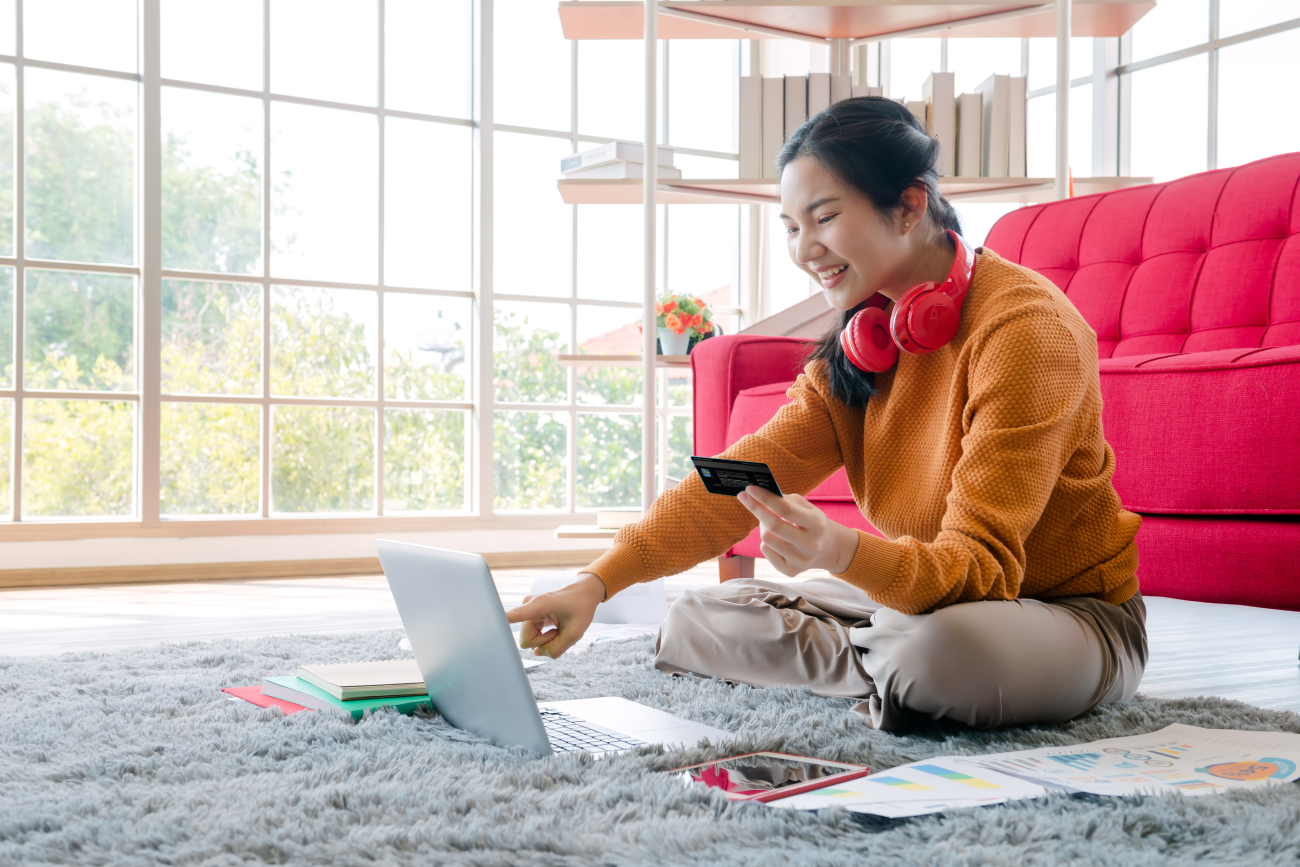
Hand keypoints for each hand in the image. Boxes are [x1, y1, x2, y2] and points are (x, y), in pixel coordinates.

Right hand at [504, 572, 605, 658]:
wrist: (583, 595)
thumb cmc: (580, 609)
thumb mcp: (575, 634)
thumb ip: (556, 649)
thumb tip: (536, 654)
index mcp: (540, 605)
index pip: (517, 614)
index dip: (503, 620)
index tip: (489, 621)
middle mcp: (528, 606)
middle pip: (527, 641)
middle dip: (545, 642)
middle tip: (560, 631)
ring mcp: (526, 611)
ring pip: (530, 641)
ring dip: (546, 640)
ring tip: (558, 627)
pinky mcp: (527, 616)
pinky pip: (532, 637)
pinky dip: (545, 637)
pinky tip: (553, 627)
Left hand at [737, 485, 859, 576]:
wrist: (825, 548)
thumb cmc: (810, 521)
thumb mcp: (806, 507)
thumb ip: (786, 500)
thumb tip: (759, 496)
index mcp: (817, 524)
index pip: (785, 509)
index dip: (765, 498)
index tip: (750, 488)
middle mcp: (811, 544)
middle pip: (773, 526)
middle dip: (756, 508)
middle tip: (744, 497)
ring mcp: (801, 560)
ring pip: (766, 538)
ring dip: (763, 526)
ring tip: (770, 523)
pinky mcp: (791, 571)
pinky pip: (766, 551)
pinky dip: (767, 542)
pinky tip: (776, 540)